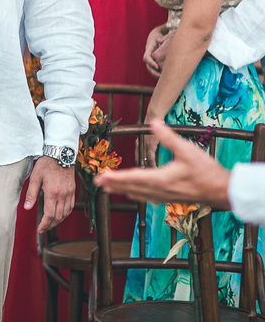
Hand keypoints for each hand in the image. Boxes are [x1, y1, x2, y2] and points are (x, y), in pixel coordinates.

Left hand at [26, 156, 75, 233]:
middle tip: (43, 229)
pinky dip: (65, 213)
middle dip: (50, 225)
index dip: (45, 224)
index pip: (50, 215)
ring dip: (58, 221)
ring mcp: (69, 193)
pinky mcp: (73, 191)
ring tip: (50, 223)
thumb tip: (27, 208)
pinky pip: (71, 207)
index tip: (40, 229)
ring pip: (66, 213)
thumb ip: (31, 193)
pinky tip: (60, 214)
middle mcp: (63, 195)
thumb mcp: (35, 177)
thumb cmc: (46, 164)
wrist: (61, 155)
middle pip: (58, 216)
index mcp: (52, 193)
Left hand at [95, 120, 230, 208]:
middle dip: (113, 185)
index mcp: (162, 179)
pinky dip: (137, 195)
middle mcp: (161, 190)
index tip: (100, 177)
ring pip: (139, 194)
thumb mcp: (187, 150)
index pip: (133, 178)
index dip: (115, 177)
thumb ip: (168, 137)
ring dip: (123, 190)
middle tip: (96, 183)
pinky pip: (148, 198)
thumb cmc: (207, 172)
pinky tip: (134, 194)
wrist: (224, 191)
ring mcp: (166, 196)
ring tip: (109, 188)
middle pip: (132, 188)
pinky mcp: (172, 199)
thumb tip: (154, 122)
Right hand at [143, 24, 171, 78]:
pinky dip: (158, 74)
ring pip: (150, 69)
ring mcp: (150, 59)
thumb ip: (166, 33)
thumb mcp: (163, 33)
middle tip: (160, 76)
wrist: (154, 37)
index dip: (151, 62)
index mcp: (149, 49)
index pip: (146, 57)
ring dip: (155, 75)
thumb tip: (170, 26)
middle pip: (148, 66)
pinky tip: (164, 78)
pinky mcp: (153, 62)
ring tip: (163, 80)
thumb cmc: (160, 35)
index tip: (157, 66)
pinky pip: (154, 70)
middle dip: (153, 72)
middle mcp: (148, 55)